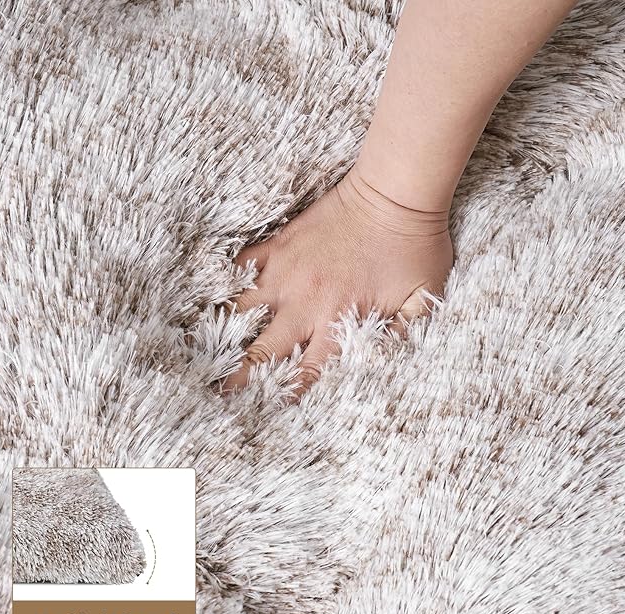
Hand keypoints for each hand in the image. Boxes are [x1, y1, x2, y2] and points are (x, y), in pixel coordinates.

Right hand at [222, 163, 453, 398]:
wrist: (395, 193)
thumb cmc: (415, 246)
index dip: (284, 394)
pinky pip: (244, 265)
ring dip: (225, 330)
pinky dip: (229, 281)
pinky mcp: (280, 244)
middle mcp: (306, 301)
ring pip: (243, 309)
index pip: (306, 371)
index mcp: (338, 320)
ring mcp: (287, 271)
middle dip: (239, 374)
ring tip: (201, 347)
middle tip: (218, 391)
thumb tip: (385, 363)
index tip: (263, 410)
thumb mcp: (423, 298)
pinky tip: (215, 293)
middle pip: (264, 348)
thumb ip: (404, 334)